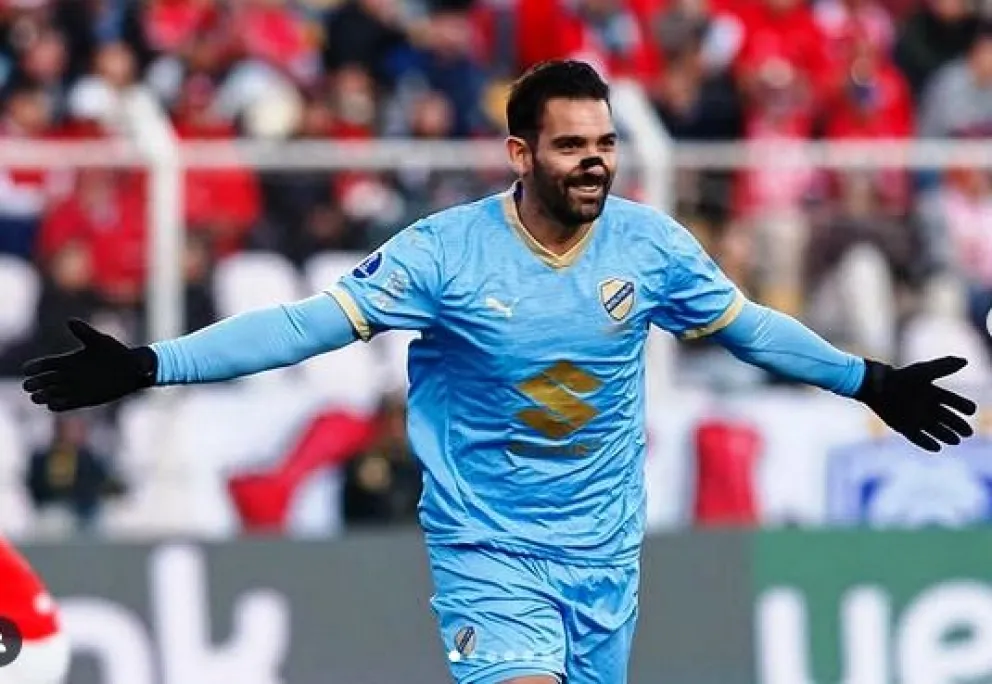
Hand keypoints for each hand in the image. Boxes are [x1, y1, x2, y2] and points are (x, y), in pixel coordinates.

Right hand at [21, 319, 157, 411]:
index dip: (35, 367)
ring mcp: (75, 388)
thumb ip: (84, 332)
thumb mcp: (100, 341)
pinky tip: (53, 405)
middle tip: (29, 385)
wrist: (132, 369)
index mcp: (68, 360)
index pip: (45, 364)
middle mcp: (68, 375)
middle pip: (44, 380)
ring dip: (44, 396)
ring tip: (38, 397)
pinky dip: (58, 406)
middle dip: (35, 383)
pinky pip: (67, 405)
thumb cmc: (115, 352)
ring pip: (52, 394)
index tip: (27, 369)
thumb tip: (70, 321)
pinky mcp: (83, 400)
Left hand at [855, 356, 977, 451]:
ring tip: (955, 440)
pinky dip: (927, 443)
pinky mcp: (903, 427)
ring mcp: (916, 417)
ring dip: (946, 436)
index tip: (971, 409)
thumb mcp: (922, 372)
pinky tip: (937, 447)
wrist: (875, 385)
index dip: (963, 406)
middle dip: (959, 426)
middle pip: (948, 419)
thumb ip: (943, 367)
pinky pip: (918, 438)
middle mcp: (926, 407)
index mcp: (933, 393)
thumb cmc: (900, 377)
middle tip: (968, 432)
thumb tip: (964, 361)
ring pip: (936, 430)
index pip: (954, 401)